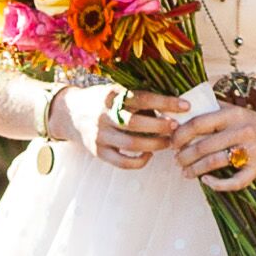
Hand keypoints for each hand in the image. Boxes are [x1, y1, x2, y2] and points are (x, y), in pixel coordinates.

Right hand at [57, 83, 182, 169]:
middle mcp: (103, 116)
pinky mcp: (98, 152)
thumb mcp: (117, 92)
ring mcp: (99, 135)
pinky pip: (122, 162)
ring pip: (131, 144)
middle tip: (176, 127)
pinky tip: (149, 154)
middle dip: (161, 126)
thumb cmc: (103, 102)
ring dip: (155, 144)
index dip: (166, 102)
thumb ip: (139, 100)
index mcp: (111, 96)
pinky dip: (139, 161)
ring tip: (168, 142)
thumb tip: (173, 108)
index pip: (142, 98)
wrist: (70, 114)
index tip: (186, 106)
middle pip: (136, 123)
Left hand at [168, 100, 255, 192]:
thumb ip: (210, 107)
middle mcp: (242, 131)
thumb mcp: (233, 110)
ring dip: (195, 170)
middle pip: (204, 146)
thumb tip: (179, 107)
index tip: (172, 142)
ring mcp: (251, 151)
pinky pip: (235, 181)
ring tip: (185, 172)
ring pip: (215, 163)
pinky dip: (217, 184)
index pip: (199, 123)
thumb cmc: (250, 124)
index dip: (181, 135)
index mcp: (232, 114)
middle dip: (184, 156)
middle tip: (177, 160)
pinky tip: (206, 181)